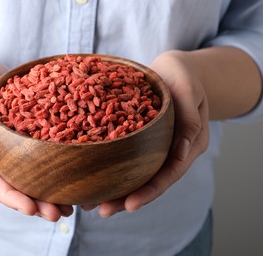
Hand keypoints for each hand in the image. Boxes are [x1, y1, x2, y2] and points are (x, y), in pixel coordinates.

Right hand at [0, 59, 73, 220]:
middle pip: (14, 188)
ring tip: (69, 208)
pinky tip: (69, 180)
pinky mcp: (23, 143)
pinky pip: (37, 161)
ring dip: (46, 195)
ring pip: (28, 179)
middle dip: (35, 204)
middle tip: (59, 215)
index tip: (31, 209)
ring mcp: (9, 153)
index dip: (12, 198)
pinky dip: (51, 172)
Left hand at [83, 51, 209, 216]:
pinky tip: (90, 174)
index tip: (129, 206)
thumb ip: (189, 120)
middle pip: (149, 180)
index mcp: (188, 144)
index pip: (170, 174)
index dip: (150, 192)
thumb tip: (183, 152)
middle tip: (101, 211)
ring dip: (114, 188)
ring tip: (90, 203)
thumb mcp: (189, 91)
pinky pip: (125, 155)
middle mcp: (171, 151)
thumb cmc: (183, 75)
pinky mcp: (140, 138)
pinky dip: (109, 166)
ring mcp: (154, 146)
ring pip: (135, 172)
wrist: (173, 68)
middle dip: (126, 198)